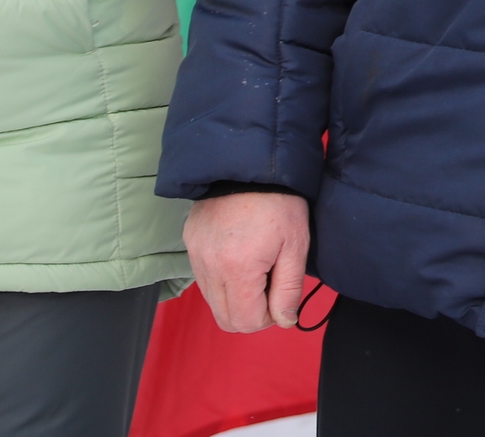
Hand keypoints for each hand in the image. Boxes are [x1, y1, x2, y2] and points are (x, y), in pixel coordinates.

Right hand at [184, 191, 310, 332]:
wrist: (250, 163)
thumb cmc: (280, 203)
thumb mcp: (296, 245)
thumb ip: (289, 290)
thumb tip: (284, 321)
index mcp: (237, 269)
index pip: (245, 322)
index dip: (267, 317)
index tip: (279, 294)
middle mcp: (209, 266)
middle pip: (225, 319)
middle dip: (250, 312)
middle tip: (269, 284)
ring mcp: (195, 255)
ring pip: (212, 301)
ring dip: (235, 297)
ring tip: (256, 268)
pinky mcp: (189, 243)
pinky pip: (204, 279)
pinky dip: (222, 280)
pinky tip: (240, 256)